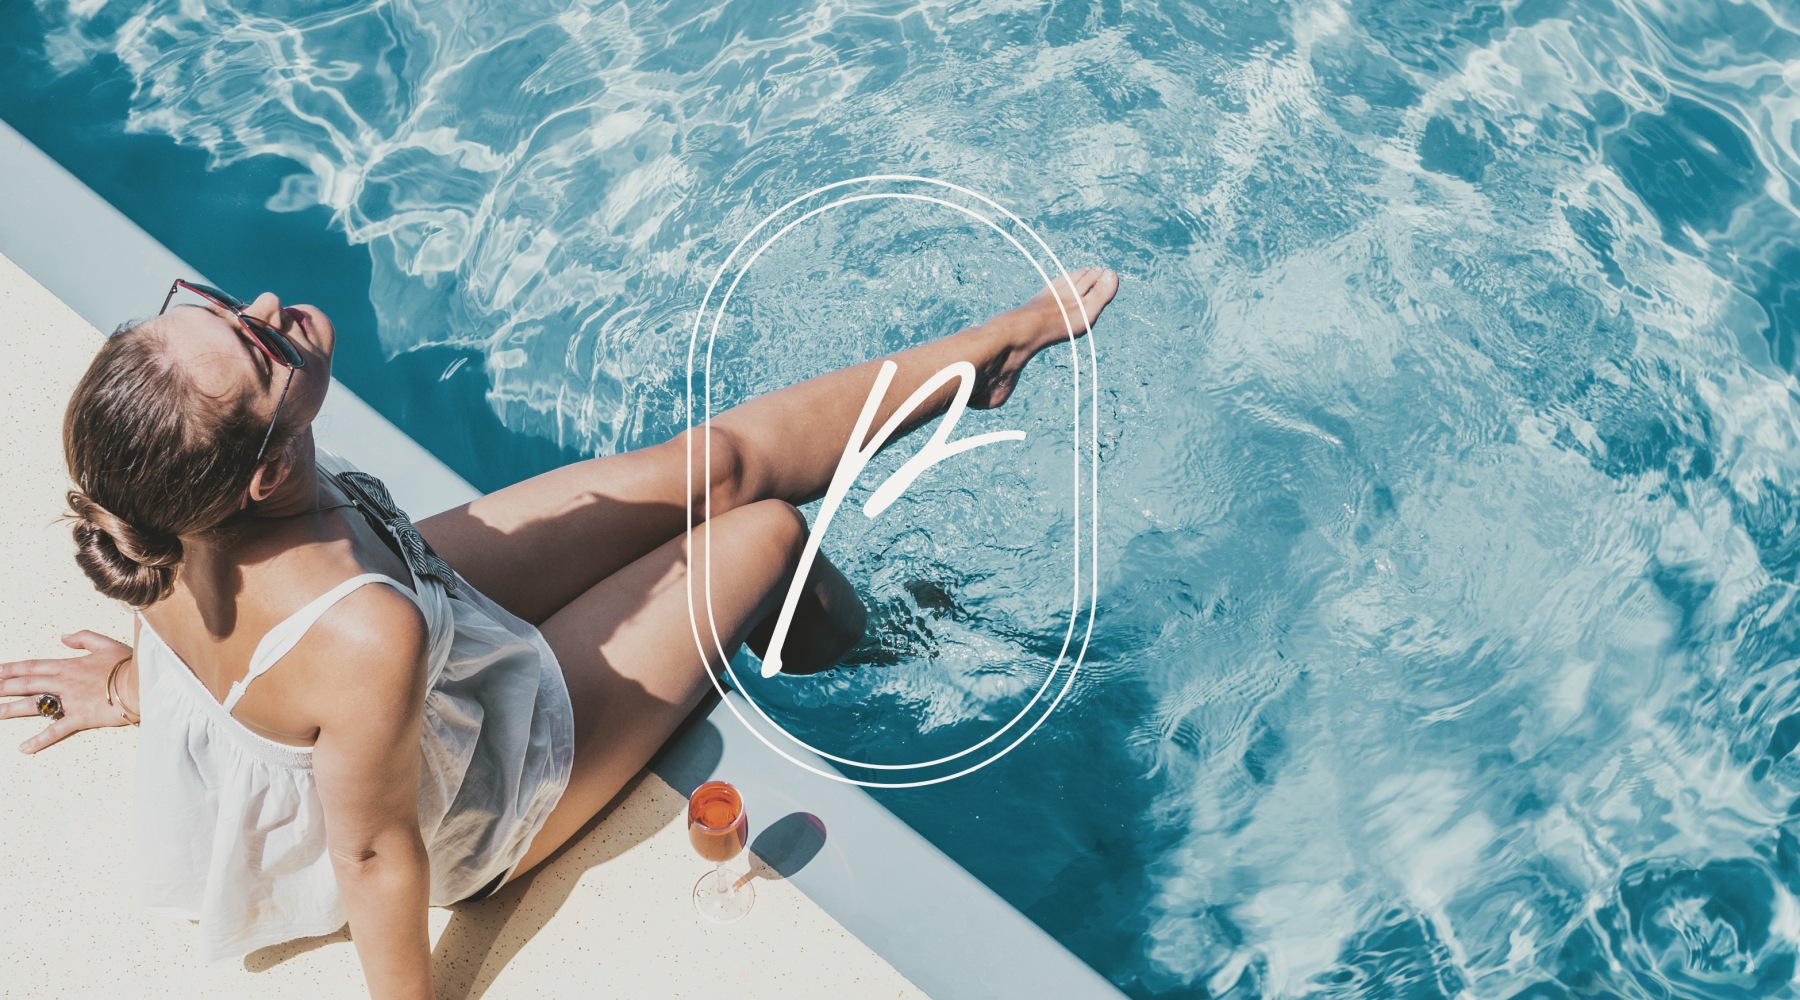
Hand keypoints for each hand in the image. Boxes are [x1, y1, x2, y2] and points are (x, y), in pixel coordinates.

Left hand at [1, 631, 134, 753]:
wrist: (143, 683)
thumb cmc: (129, 664)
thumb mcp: (106, 644)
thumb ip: (84, 638)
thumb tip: (64, 637)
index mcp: (68, 665)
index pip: (32, 666)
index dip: (10, 669)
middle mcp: (63, 682)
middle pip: (26, 684)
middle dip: (3, 687)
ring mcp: (70, 701)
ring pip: (33, 705)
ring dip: (10, 709)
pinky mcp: (80, 718)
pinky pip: (55, 730)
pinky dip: (39, 740)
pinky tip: (24, 747)